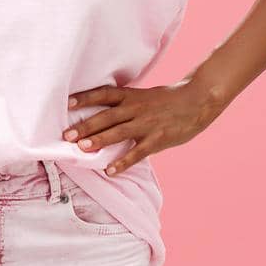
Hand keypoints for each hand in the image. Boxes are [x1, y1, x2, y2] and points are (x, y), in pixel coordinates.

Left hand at [62, 78, 229, 175]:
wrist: (198, 101)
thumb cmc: (168, 101)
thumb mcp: (144, 96)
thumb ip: (125, 105)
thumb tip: (101, 114)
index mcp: (131, 96)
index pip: (104, 94)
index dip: (85, 98)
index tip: (67, 103)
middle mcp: (136, 108)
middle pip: (107, 115)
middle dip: (86, 125)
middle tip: (67, 135)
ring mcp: (147, 123)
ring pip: (119, 132)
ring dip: (100, 140)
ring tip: (82, 149)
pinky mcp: (158, 138)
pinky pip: (138, 152)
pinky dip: (123, 162)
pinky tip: (110, 171)